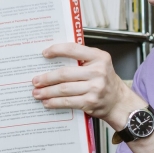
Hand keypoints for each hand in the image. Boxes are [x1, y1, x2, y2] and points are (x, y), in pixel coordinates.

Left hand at [31, 43, 146, 129]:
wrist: (119, 101)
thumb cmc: (106, 80)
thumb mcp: (99, 63)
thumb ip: (82, 58)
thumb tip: (53, 58)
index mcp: (99, 57)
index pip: (73, 50)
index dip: (57, 50)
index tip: (44, 53)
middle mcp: (98, 72)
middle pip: (65, 73)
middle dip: (47, 78)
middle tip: (35, 81)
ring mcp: (95, 88)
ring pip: (64, 89)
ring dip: (47, 92)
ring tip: (37, 93)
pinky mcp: (90, 102)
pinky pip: (68, 102)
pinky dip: (55, 102)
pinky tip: (47, 102)